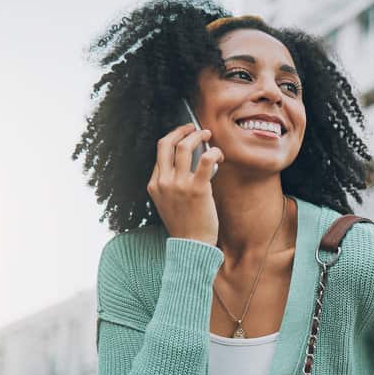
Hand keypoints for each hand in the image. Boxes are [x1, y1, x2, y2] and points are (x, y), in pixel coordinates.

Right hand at [147, 123, 223, 245]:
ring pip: (185, 146)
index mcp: (154, 184)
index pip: (160, 153)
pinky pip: (206, 160)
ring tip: (208, 134)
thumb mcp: (167, 203)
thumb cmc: (184, 225)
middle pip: (167, 143)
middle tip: (194, 128)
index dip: (174, 140)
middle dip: (181, 130)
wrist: (191, 246)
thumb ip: (170, 184)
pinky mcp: (197, 189)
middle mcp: (163, 182)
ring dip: (198, 135)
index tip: (186, 136)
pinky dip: (214, 152)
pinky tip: (218, 154)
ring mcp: (179, 185)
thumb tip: (188, 163)